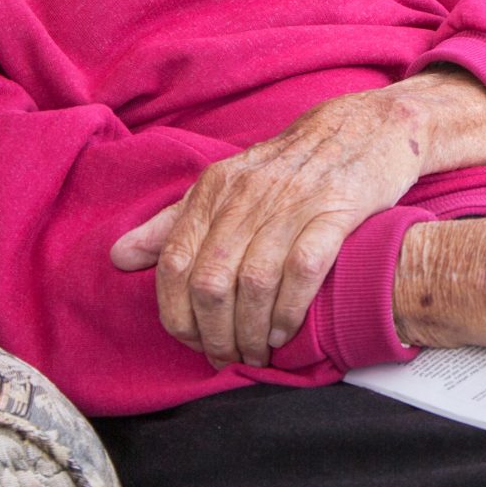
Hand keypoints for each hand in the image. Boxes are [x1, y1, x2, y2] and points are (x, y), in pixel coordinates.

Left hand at [111, 68, 485, 365]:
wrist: (366, 128)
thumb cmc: (292, 167)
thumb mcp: (226, 186)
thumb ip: (173, 223)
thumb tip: (119, 257)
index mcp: (214, 187)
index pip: (175, 263)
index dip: (178, 314)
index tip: (193, 342)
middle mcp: (247, 193)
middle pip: (211, 280)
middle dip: (214, 333)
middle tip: (226, 358)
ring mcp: (293, 201)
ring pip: (253, 281)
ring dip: (251, 330)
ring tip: (256, 353)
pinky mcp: (337, 209)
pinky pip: (303, 269)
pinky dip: (290, 309)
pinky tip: (287, 331)